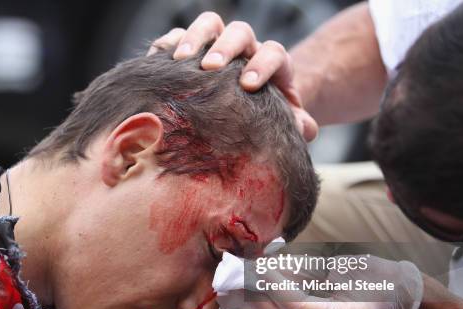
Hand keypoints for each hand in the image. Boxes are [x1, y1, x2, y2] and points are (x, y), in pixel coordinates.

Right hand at [148, 12, 317, 140]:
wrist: (250, 104)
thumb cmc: (267, 113)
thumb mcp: (284, 119)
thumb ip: (295, 123)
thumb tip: (305, 129)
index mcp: (272, 62)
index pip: (273, 52)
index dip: (262, 64)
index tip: (248, 84)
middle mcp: (246, 48)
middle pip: (239, 32)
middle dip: (224, 48)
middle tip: (209, 67)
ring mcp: (219, 45)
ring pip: (210, 25)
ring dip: (194, 37)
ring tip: (179, 59)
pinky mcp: (194, 49)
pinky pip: (180, 35)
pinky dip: (168, 43)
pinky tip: (157, 60)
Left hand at [250, 255, 423, 308]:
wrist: (410, 304)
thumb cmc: (386, 277)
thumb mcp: (355, 265)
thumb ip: (314, 269)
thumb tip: (273, 265)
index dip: (277, 289)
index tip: (261, 266)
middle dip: (260, 297)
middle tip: (245, 271)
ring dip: (259, 308)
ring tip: (250, 281)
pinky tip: (263, 294)